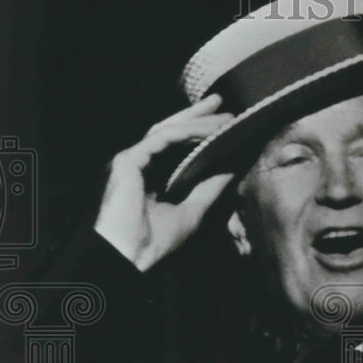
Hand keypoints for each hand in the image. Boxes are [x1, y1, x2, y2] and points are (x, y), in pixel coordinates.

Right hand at [94, 94, 234, 270]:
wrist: (130, 258)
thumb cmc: (155, 244)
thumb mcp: (192, 212)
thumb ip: (210, 188)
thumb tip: (233, 168)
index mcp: (148, 178)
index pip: (176, 148)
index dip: (198, 133)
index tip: (223, 125)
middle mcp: (138, 164)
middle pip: (170, 132)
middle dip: (196, 116)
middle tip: (222, 103)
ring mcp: (130, 160)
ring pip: (167, 131)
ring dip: (197, 121)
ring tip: (223, 115)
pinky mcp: (128, 160)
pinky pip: (162, 138)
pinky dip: (187, 131)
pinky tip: (209, 129)